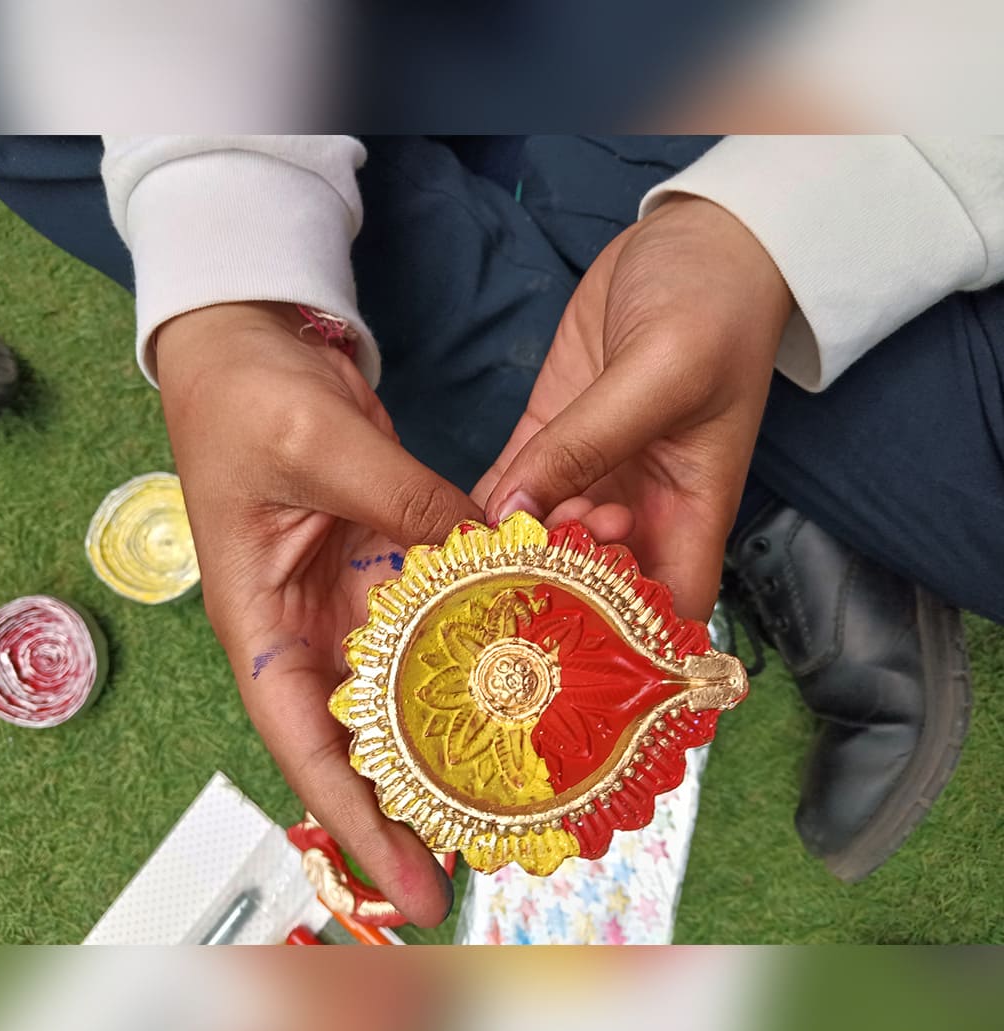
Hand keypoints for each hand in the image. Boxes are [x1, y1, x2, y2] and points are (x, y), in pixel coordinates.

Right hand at [156, 302, 480, 925]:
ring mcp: (351, 597)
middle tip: (485, 855)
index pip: (304, 741)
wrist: (251, 342)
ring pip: (405, 684)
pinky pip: (437, 615)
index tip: (411, 886)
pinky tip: (530, 666)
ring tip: (519, 785)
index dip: (355, 819)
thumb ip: (404, 502)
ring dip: (456, 728)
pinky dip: (478, 639)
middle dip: (415, 799)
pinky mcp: (386, 562)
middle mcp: (306, 625)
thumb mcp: (320, 446)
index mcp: (258, 619)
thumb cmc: (245, 396)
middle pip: (360, 736)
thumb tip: (488, 552)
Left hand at [475, 195, 793, 620]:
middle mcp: (639, 505)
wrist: (696, 242)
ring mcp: (589, 472)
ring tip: (448, 587)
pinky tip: (438, 536)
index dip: (624, 648)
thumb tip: (517, 514)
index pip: (664, 609)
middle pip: (590, 586)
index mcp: (689, 509)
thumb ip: (591, 444)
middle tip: (484, 609)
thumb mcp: (663, 372)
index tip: (568, 666)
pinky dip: (480, 513)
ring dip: (502, 563)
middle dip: (542, 604)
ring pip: (541, 541)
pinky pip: (510, 489)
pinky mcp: (551, 437)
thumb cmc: (714, 304)